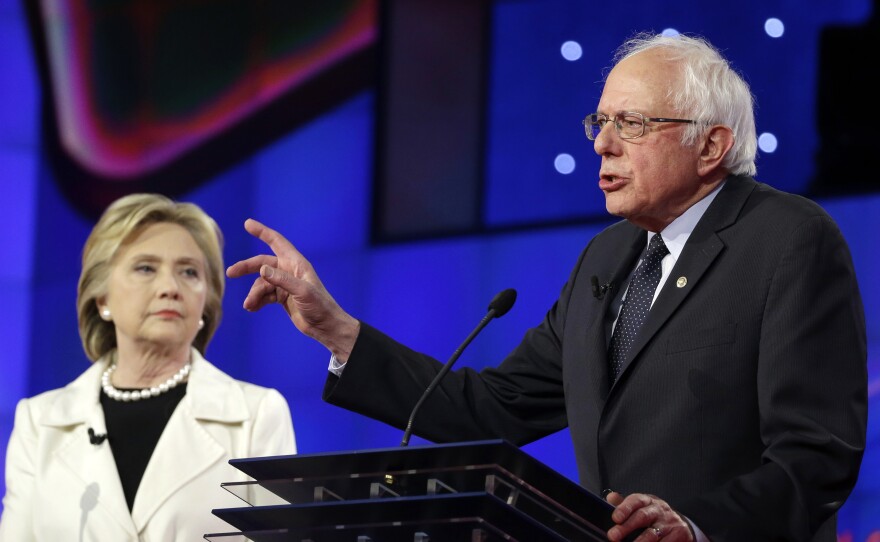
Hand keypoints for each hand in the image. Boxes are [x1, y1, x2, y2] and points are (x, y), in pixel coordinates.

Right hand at [226, 219, 359, 359]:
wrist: (325, 327)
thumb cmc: (319, 306)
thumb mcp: (302, 291)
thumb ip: (282, 280)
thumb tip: (262, 269)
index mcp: (296, 264)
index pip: (277, 243)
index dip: (263, 232)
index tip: (247, 223)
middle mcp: (289, 271)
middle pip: (262, 264)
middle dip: (246, 267)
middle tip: (231, 273)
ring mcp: (284, 284)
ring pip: (261, 283)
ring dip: (253, 293)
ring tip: (249, 305)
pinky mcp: (282, 297)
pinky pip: (264, 295)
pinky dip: (257, 301)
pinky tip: (252, 308)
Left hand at [605, 491, 693, 541]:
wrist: (680, 524)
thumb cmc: (654, 515)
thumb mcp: (641, 507)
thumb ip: (625, 504)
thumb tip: (610, 497)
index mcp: (648, 501)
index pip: (636, 500)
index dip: (624, 508)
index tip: (615, 518)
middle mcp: (659, 510)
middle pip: (642, 516)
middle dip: (627, 527)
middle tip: (613, 536)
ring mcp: (670, 522)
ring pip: (652, 533)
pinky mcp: (679, 534)